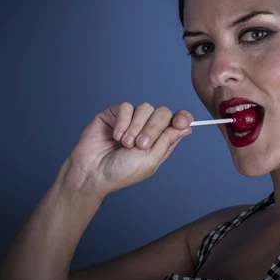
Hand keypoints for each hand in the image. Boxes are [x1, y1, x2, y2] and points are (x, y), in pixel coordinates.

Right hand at [57, 102, 192, 198]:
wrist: (93, 172)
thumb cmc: (120, 172)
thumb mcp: (150, 160)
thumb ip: (167, 141)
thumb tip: (187, 126)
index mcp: (161, 139)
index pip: (178, 120)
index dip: (182, 117)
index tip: (180, 122)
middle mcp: (148, 127)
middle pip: (163, 112)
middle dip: (153, 128)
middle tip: (140, 145)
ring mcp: (131, 119)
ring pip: (145, 108)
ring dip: (135, 127)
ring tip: (125, 144)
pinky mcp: (115, 113)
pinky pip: (126, 107)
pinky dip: (122, 122)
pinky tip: (115, 136)